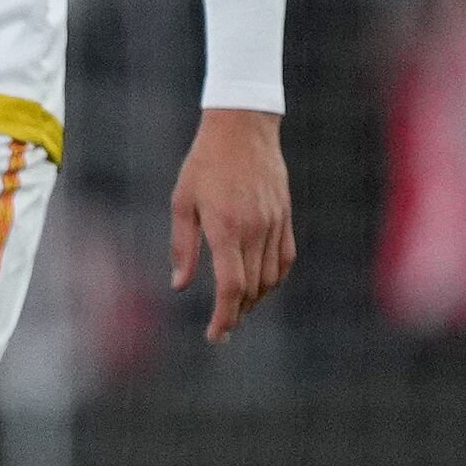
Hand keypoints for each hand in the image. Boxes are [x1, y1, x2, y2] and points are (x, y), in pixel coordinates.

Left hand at [171, 104, 292, 340]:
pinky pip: (285, 258)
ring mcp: (275, 224)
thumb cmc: (203, 164)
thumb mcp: (182, 202)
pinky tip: (260, 287)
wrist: (243, 130)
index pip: (231, 286)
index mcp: (226, 229)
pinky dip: (274, 279)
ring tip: (236, 310)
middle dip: (236, 314)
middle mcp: (255, 230)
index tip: (215, 335)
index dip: (224, 316)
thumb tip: (179, 285)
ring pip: (271, 278)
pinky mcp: (285, 217)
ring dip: (255, 300)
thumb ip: (183, 246)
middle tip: (221, 330)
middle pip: (252, 288)